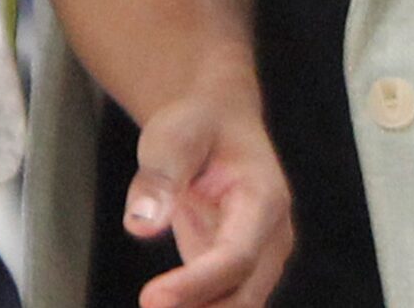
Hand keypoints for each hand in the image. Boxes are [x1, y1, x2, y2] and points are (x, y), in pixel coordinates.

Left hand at [122, 64, 293, 307]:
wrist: (218, 124)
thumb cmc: (198, 126)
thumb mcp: (173, 136)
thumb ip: (160, 178)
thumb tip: (142, 224)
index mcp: (264, 199)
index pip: (235, 256)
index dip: (196, 284)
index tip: (151, 299)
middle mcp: (272, 237)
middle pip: (244, 295)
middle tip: (147, 307)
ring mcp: (260, 259)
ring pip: (238, 307)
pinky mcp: (239, 273)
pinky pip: (223, 305)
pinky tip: (162, 307)